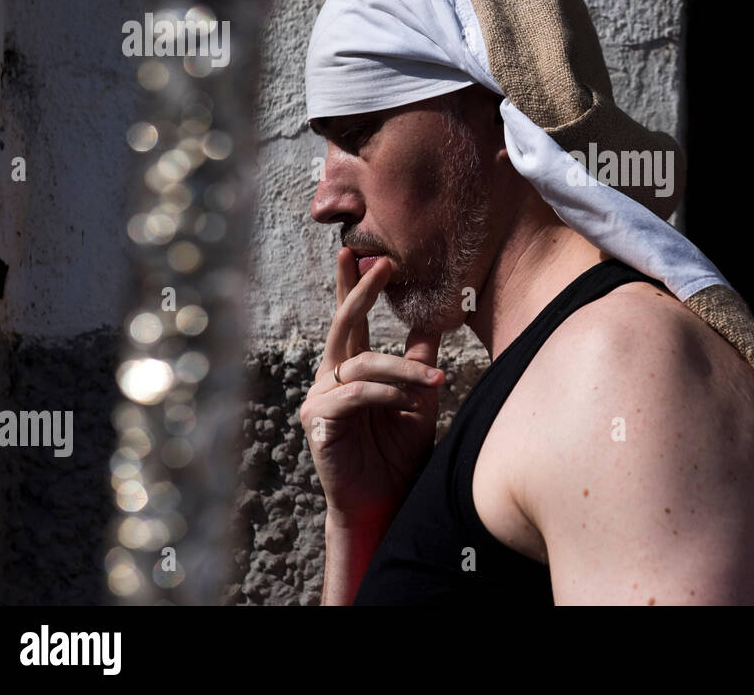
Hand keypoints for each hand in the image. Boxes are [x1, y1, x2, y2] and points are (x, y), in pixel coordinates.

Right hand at [300, 247, 443, 529]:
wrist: (386, 499)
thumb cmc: (399, 450)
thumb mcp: (418, 397)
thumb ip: (419, 358)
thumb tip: (434, 317)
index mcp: (353, 367)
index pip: (353, 319)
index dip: (354, 286)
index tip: (359, 253)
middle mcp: (332, 376)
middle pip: (346, 325)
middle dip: (362, 292)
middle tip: (381, 263)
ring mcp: (321, 397)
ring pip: (361, 363)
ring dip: (402, 369)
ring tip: (434, 380)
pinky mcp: (318, 421)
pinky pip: (354, 395)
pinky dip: (383, 394)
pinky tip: (403, 403)